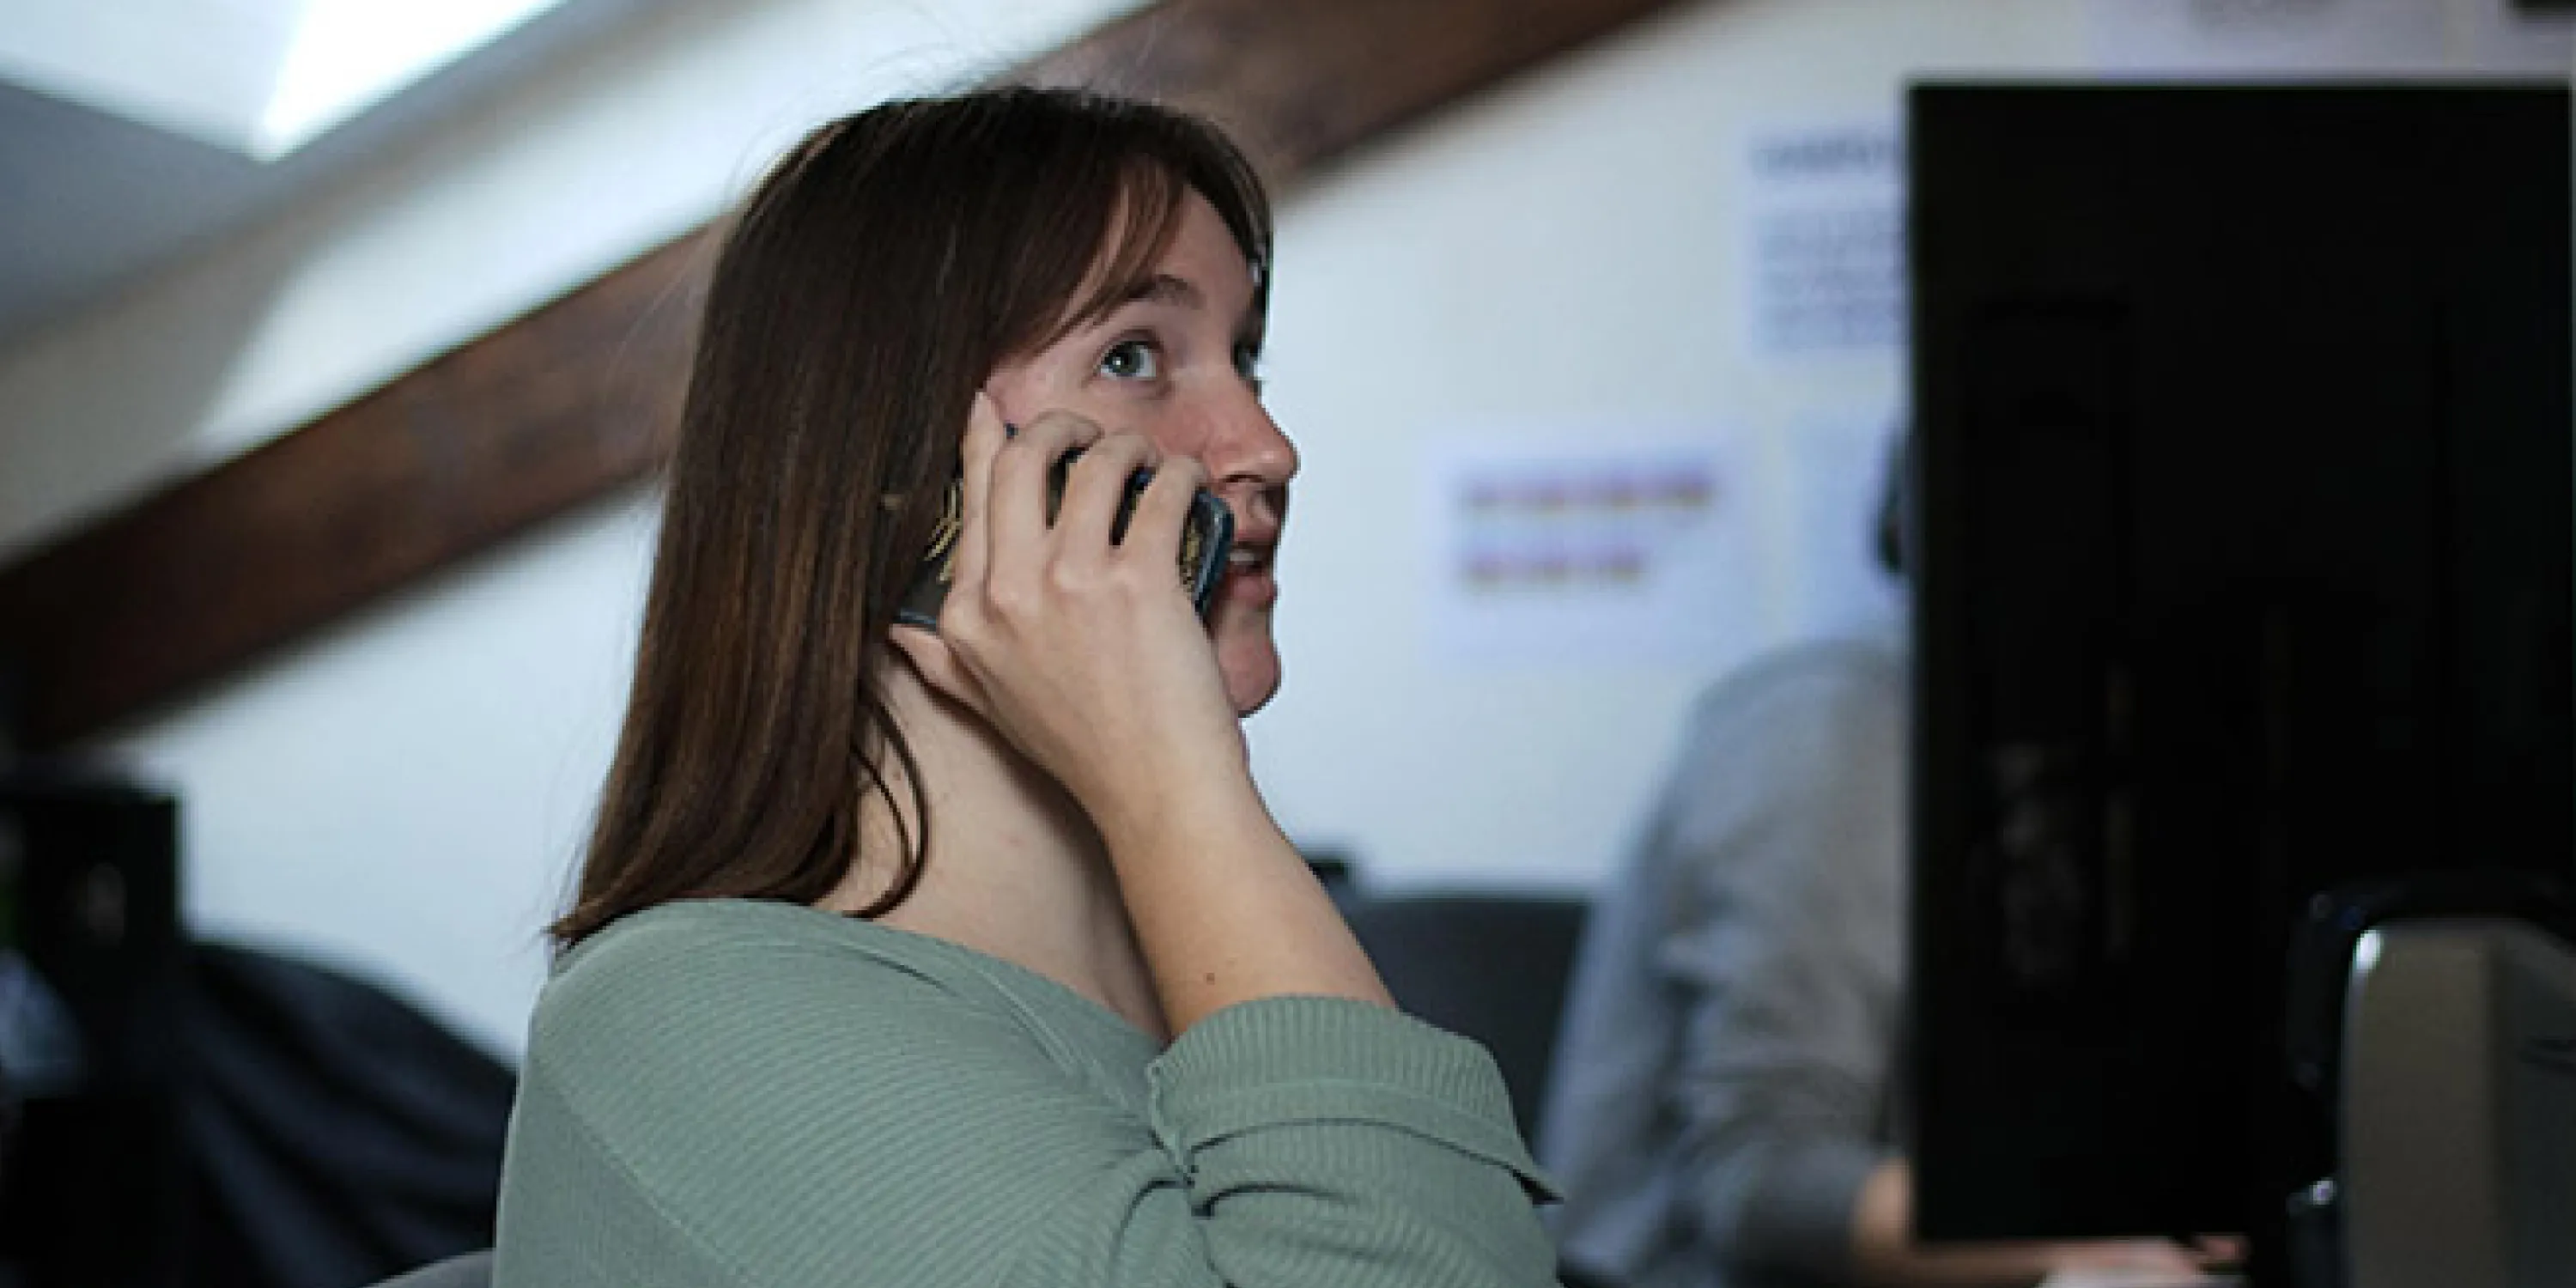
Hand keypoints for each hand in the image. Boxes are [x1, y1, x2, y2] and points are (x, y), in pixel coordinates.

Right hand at [888, 393, 1247, 836]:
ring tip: (1145, 458)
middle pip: (1018, 461)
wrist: (1154, 792)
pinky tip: (1187, 484)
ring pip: (1092, 463)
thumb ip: (938, 662)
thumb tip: (898, 632)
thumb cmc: (1085, 752)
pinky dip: (1179, 476)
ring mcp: (1071, 584)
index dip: (979, 441)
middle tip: (1081, 429)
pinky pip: (1160, 492)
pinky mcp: (1139, 583)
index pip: (968, 499)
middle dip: (1054, 425)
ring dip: (1126, 446)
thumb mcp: (985, 705)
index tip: (987, 409)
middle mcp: (1007, 594)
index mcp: (965, 617)